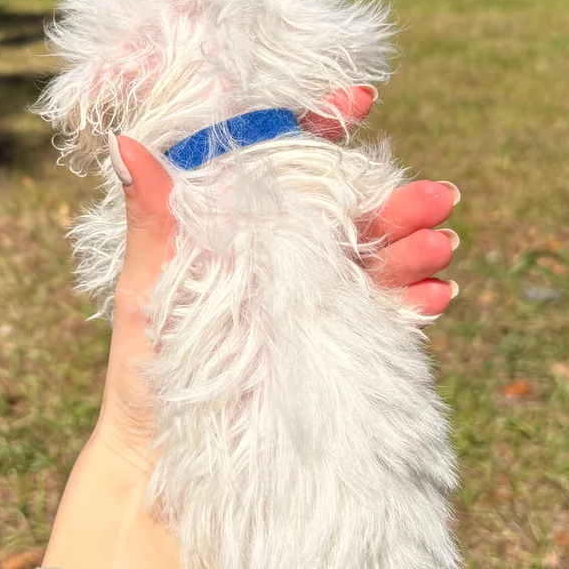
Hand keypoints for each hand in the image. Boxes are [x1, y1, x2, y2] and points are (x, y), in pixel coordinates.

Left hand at [97, 85, 460, 468]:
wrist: (163, 469)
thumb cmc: (142, 371)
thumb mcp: (146, 290)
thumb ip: (152, 220)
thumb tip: (126, 142)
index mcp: (236, 225)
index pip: (284, 160)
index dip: (321, 126)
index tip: (357, 99)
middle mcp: (282, 254)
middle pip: (348, 210)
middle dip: (394, 199)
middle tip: (435, 196)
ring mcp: (312, 299)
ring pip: (377, 258)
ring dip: (414, 247)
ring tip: (442, 245)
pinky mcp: (334, 345)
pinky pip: (387, 314)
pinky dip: (416, 301)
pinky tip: (438, 294)